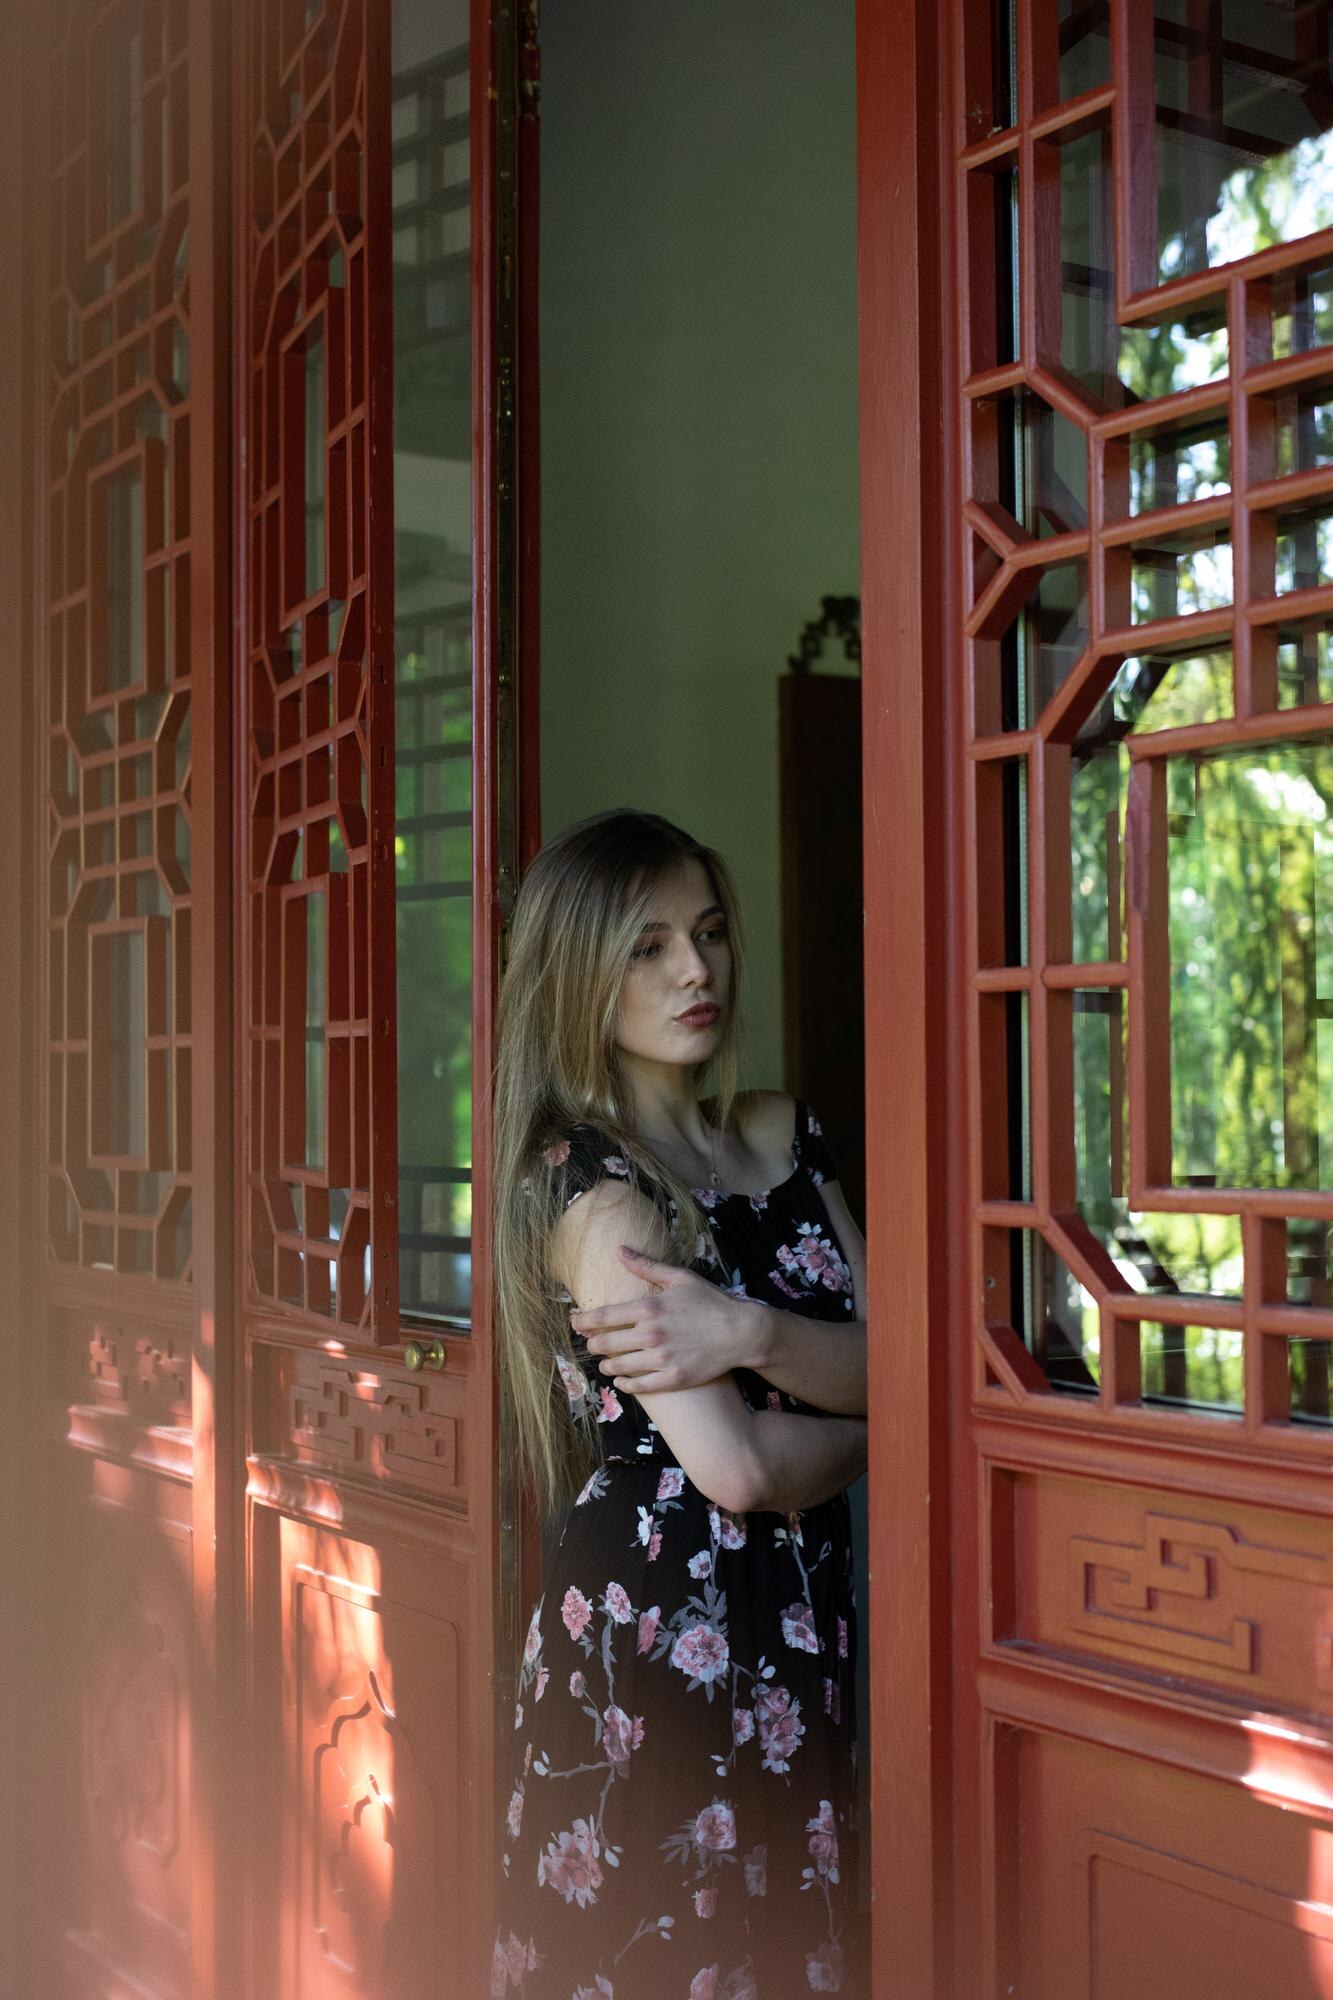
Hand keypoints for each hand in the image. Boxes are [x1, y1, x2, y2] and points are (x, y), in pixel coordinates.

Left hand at [568, 1245, 768, 1394]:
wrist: (741, 1333)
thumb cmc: (711, 1302)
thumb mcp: (680, 1278)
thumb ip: (646, 1266)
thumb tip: (620, 1251)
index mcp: (649, 1308)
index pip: (602, 1317)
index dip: (582, 1321)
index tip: (575, 1322)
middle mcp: (650, 1335)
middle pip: (604, 1344)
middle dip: (592, 1344)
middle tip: (591, 1343)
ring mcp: (660, 1360)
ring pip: (617, 1367)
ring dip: (605, 1364)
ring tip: (605, 1362)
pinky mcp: (672, 1379)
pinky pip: (637, 1386)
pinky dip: (624, 1384)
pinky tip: (621, 1380)